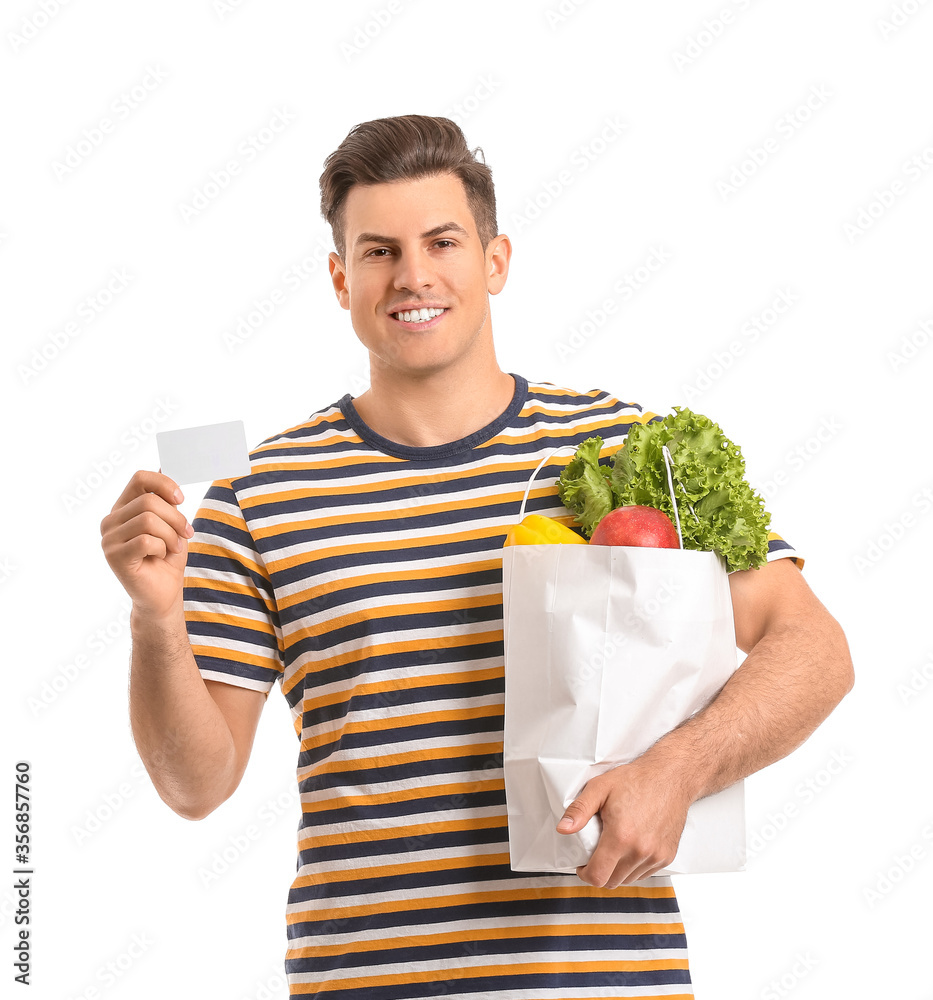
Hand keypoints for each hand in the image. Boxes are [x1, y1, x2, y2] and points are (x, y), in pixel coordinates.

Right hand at [100, 470, 193, 619]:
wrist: (163, 594)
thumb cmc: (168, 558)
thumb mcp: (172, 524)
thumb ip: (166, 500)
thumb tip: (164, 468)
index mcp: (123, 508)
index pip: (139, 479)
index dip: (164, 484)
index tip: (181, 498)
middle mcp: (111, 521)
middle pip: (148, 502)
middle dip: (175, 518)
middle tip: (186, 533)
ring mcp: (109, 539)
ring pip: (148, 520)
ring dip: (171, 535)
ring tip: (173, 548)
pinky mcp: (114, 556)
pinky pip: (145, 541)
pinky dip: (162, 548)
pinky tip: (160, 556)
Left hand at [556, 758, 691, 887]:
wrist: (670, 776)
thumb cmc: (636, 780)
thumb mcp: (600, 787)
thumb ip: (579, 810)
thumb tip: (563, 829)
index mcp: (621, 837)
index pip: (598, 876)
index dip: (585, 874)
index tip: (582, 864)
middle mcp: (640, 851)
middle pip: (612, 882)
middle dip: (600, 871)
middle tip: (597, 852)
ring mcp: (656, 856)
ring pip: (629, 879)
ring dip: (617, 870)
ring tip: (614, 847)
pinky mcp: (667, 856)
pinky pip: (645, 873)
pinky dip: (634, 866)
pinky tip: (631, 847)